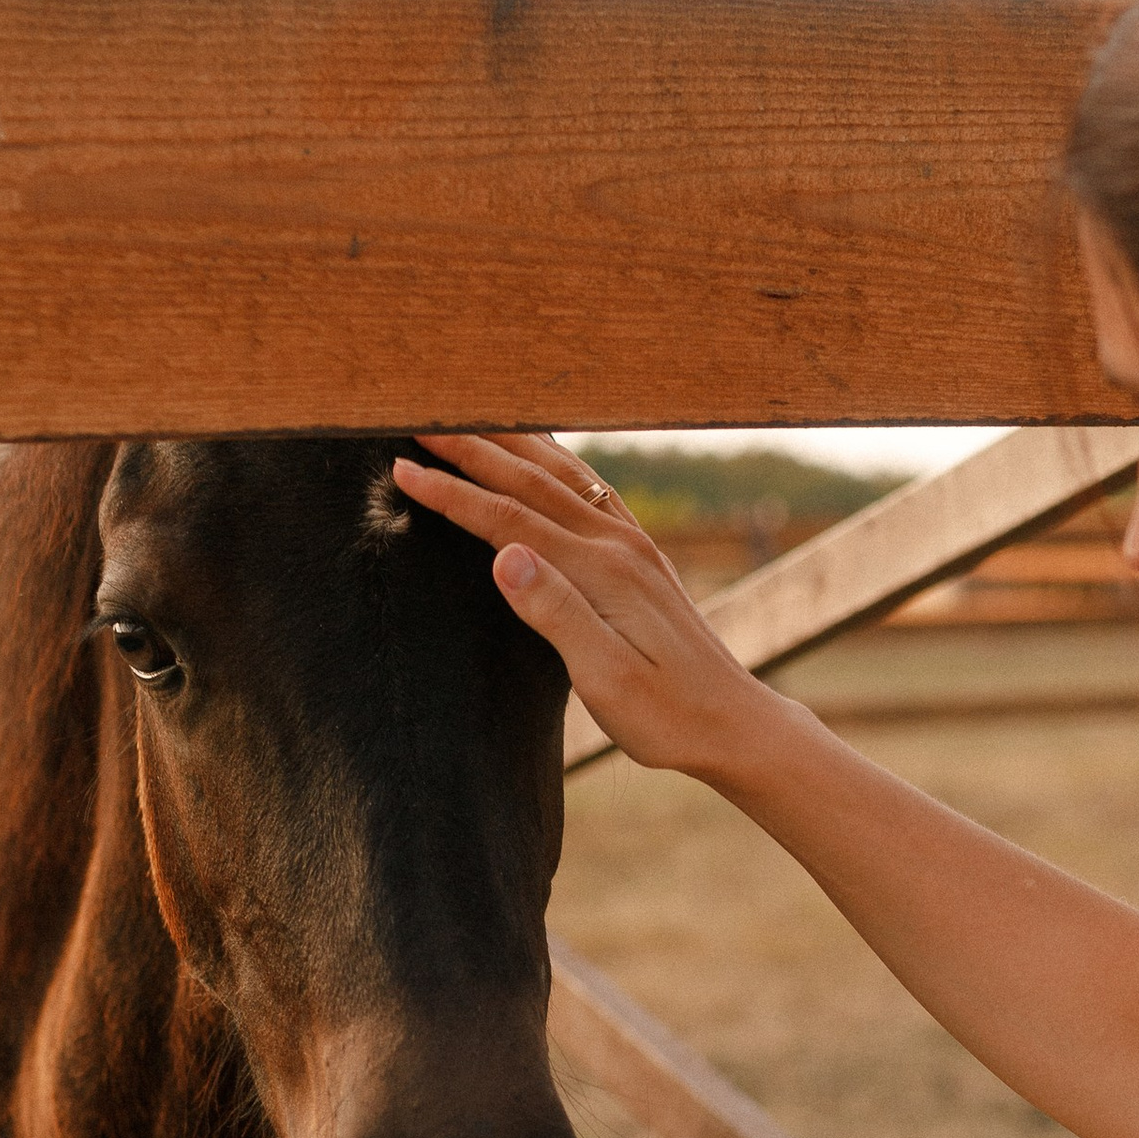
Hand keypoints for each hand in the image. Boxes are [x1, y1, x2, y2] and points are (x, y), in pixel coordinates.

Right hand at [391, 434, 778, 774]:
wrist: (735, 724)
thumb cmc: (667, 716)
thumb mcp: (607, 680)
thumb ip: (557, 614)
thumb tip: (505, 557)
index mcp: (602, 573)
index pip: (510, 520)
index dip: (453, 493)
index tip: (403, 469)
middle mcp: (619, 545)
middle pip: (532, 481)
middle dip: (472, 447)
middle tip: (420, 418)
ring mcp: (634, 546)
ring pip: (564, 475)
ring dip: (513, 442)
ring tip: (472, 414)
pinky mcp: (643, 556)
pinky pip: (591, 489)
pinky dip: (556, 461)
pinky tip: (545, 454)